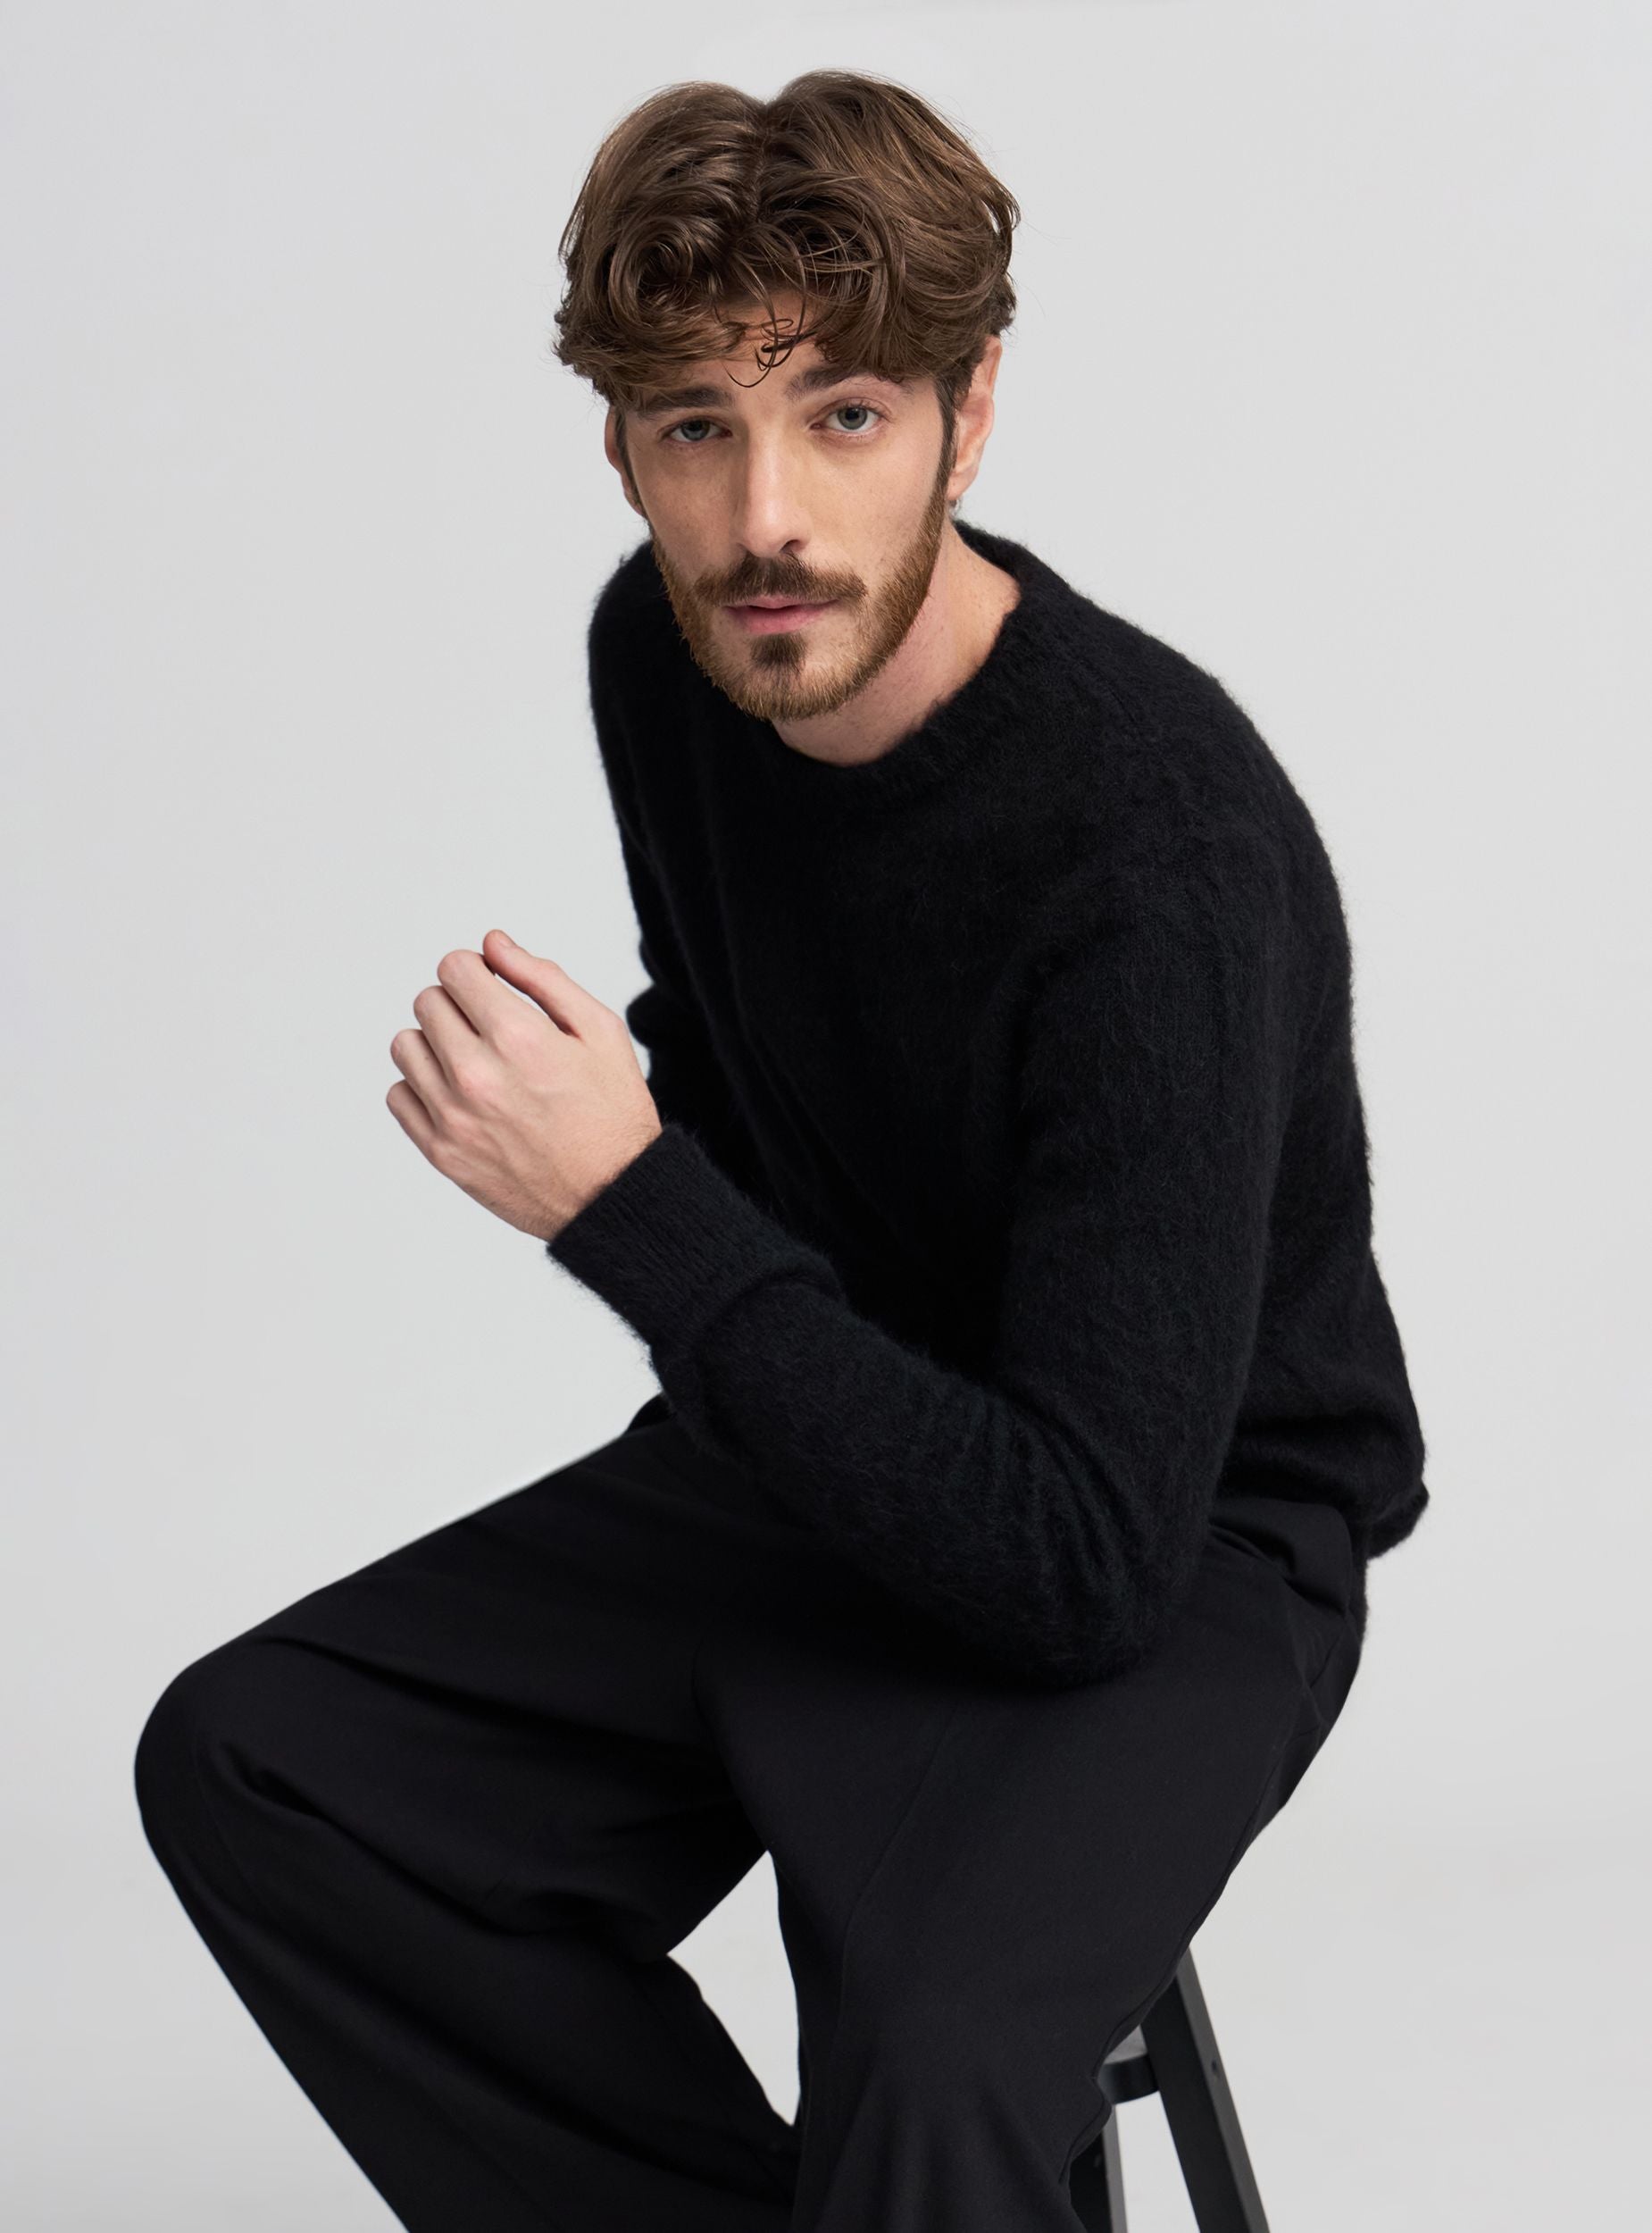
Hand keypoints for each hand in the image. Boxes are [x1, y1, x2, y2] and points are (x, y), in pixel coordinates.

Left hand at [386, 930, 661, 1244]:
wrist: (612, 1195)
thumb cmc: (613, 1112)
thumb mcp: (600, 1031)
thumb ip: (543, 978)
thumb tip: (492, 944)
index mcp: (519, 1038)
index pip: (454, 969)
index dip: (474, 969)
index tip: (491, 987)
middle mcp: (477, 1075)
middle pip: (427, 1002)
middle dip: (457, 1003)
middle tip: (490, 1028)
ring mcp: (454, 1117)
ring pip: (406, 1045)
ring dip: (434, 1042)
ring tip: (473, 1061)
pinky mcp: (441, 1151)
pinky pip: (399, 1095)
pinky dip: (422, 1087)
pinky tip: (459, 1094)